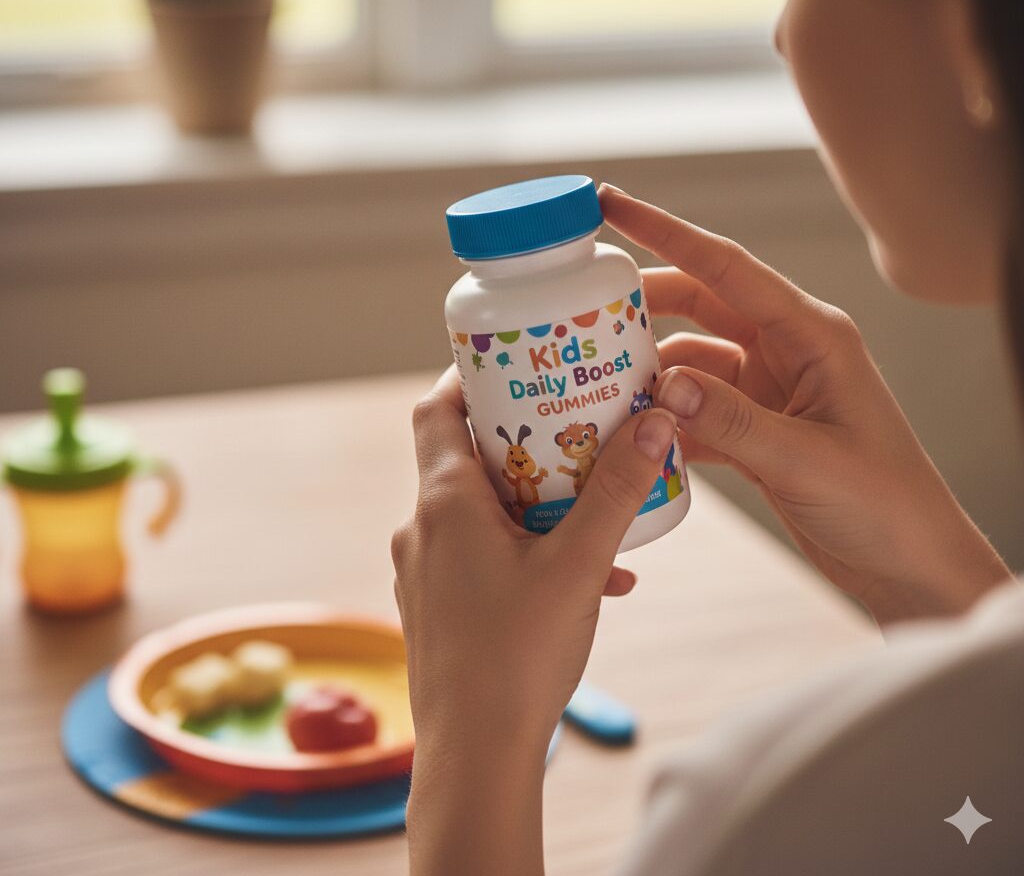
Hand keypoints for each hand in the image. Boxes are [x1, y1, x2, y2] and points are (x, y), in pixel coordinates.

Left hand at [393, 367, 676, 875]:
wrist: (476, 757)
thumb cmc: (517, 659)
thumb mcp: (580, 564)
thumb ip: (617, 491)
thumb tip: (655, 420)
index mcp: (444, 502)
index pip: (437, 408)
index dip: (470, 376)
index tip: (517, 363)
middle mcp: (423, 527)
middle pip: (464, 453)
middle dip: (523, 437)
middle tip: (575, 426)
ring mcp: (426, 569)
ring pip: (480, 507)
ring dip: (533, 497)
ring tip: (592, 504)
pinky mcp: (439, 604)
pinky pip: (482, 553)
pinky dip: (527, 547)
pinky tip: (588, 575)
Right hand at [600, 184, 1010, 624]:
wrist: (910, 566)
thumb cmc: (886, 504)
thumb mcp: (806, 460)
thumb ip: (732, 420)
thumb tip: (664, 386)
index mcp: (811, 335)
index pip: (727, 266)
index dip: (666, 231)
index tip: (612, 204)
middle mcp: (787, 352)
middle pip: (699, 305)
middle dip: (643, 305)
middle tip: (581, 310)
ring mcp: (769, 391)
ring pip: (691, 362)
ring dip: (649, 372)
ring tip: (597, 384)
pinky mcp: (756, 429)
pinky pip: (696, 410)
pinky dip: (665, 420)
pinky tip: (633, 435)